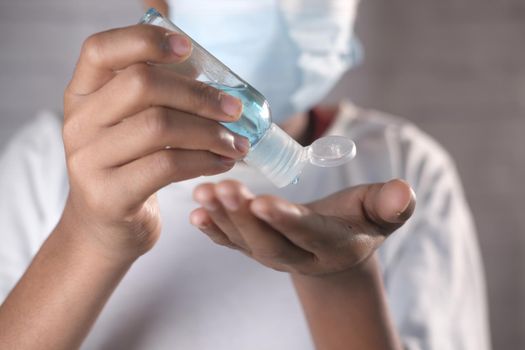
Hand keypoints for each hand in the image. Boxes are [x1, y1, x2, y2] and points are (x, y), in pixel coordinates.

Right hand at [61, 25, 248, 261]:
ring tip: (237, 144)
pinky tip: (223, 163)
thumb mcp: (131, 127)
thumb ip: (157, 100)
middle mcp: (79, 123)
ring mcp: (88, 160)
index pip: (102, 49)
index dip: (145, 40)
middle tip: (235, 111)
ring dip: (210, 133)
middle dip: (199, 96)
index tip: (187, 47)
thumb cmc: (130, 169)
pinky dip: (204, 161)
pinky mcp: (108, 195)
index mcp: (84, 95)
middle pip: (142, 85)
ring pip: (160, 126)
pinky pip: (167, 166)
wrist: (105, 228)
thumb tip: (216, 84)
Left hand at [190, 179, 414, 275]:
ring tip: (202, 193)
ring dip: (221, 218)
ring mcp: (272, 255)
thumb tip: (405, 190)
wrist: (335, 249)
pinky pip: (230, 242)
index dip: (285, 220)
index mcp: (330, 245)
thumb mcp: (379, 214)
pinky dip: (212, 229)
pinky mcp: (253, 249)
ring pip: (244, 242)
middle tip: (222, 189)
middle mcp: (297, 256)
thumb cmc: (357, 222)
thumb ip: (390, 204)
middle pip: (268, 242)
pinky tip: (195, 213)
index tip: (260, 201)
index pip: (306, 233)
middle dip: (243, 218)